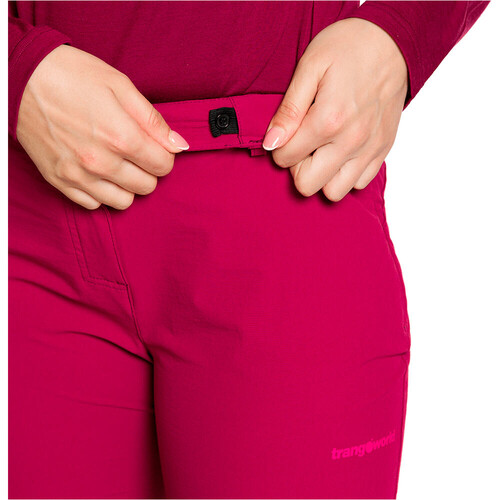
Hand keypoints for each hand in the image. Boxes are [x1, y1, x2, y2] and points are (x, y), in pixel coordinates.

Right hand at [16, 44, 188, 209]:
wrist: (19, 77)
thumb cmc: (72, 76)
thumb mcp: (120, 86)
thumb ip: (153, 120)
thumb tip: (179, 146)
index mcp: (120, 136)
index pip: (163, 166)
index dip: (164, 155)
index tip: (155, 145)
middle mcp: (100, 162)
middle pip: (147, 186)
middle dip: (148, 170)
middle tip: (136, 152)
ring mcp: (78, 175)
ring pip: (124, 201)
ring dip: (128, 185)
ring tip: (118, 164)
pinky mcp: (59, 181)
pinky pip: (94, 205)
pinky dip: (102, 192)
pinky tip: (98, 172)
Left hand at [263, 17, 407, 200]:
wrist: (394, 39)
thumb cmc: (347, 47)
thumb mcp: (310, 67)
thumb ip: (288, 110)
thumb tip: (271, 143)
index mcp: (328, 120)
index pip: (285, 159)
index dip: (279, 148)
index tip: (287, 132)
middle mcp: (351, 141)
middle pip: (307, 184)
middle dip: (297, 168)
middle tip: (302, 144)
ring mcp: (370, 149)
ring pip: (334, 192)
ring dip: (322, 175)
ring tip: (322, 150)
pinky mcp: (383, 150)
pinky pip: (359, 183)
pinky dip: (346, 174)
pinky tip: (341, 151)